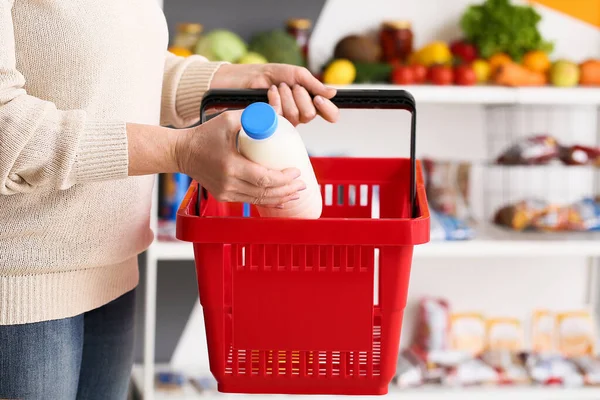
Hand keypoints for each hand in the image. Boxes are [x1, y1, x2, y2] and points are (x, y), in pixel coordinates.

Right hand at [176, 110, 304, 205]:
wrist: (182, 152)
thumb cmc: (205, 135)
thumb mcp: (228, 120)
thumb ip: (251, 116)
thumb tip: (275, 114)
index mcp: (231, 166)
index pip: (264, 178)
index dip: (283, 178)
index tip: (296, 171)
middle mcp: (228, 184)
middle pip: (265, 192)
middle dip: (287, 189)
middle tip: (302, 183)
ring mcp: (225, 192)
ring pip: (259, 199)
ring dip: (280, 197)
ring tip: (296, 191)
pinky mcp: (224, 195)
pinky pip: (250, 201)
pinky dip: (267, 201)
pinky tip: (281, 200)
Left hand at [211, 63, 338, 124]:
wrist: (248, 78)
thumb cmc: (271, 75)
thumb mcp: (295, 74)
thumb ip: (313, 84)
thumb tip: (333, 93)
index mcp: (310, 102)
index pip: (329, 114)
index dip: (328, 110)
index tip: (318, 99)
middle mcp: (301, 113)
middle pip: (311, 114)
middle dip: (300, 96)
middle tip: (290, 86)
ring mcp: (287, 121)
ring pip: (296, 116)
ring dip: (287, 97)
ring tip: (278, 88)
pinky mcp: (273, 124)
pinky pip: (281, 117)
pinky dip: (276, 100)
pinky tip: (270, 93)